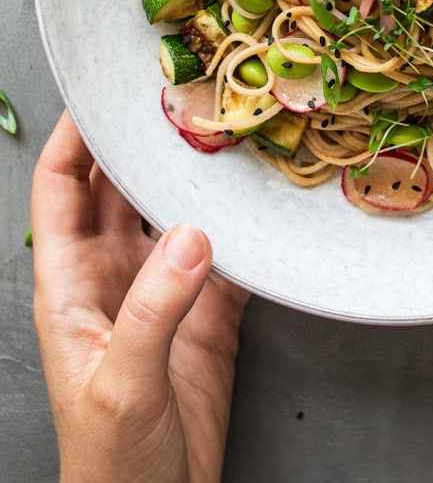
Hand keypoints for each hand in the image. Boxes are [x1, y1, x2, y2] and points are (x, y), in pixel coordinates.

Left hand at [31, 113, 248, 482]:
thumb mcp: (121, 384)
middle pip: (119, 186)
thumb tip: (192, 234)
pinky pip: (228, 253)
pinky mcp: (209, 312)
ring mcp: (163, 289)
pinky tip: (265, 198)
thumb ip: (154, 308)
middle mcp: (115, 273)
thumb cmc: (109, 462)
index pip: (61, 189)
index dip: (74, 138)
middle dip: (142, 140)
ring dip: (196, 175)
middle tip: (180, 93)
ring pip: (175, 210)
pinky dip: (246, 225)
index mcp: (71, 284)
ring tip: (228, 128)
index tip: (101, 93)